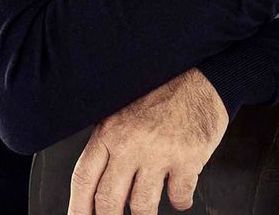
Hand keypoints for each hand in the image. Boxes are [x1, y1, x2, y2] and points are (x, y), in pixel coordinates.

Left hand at [67, 67, 228, 214]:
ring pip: (142, 207)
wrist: (201, 77)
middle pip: (108, 201)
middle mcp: (130, 143)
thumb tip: (97, 182)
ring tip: (149, 208)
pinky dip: (180, 201)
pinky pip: (178, 198)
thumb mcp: (124, 110)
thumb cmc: (163, 92)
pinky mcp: (187, 159)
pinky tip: (179, 194)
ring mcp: (158, 153)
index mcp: (110, 130)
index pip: (84, 178)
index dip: (78, 208)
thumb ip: (109, 142)